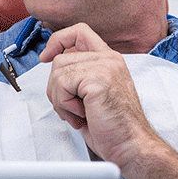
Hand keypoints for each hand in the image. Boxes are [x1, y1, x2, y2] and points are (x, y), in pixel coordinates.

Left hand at [38, 23, 162, 169]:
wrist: (131, 146)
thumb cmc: (113, 127)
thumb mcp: (92, 94)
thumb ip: (79, 76)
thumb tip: (54, 66)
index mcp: (109, 60)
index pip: (79, 32)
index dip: (58, 40)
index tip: (46, 56)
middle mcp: (108, 59)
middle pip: (60, 58)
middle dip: (56, 88)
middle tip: (71, 109)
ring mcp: (104, 67)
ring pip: (57, 72)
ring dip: (60, 99)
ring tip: (78, 114)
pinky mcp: (97, 79)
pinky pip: (61, 84)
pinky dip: (64, 104)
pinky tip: (81, 115)